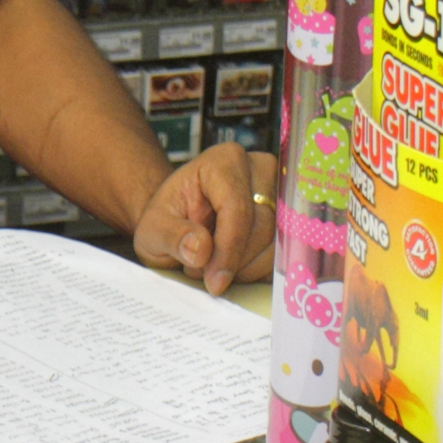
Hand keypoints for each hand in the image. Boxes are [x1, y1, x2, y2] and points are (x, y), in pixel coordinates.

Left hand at [133, 144, 278, 295]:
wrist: (182, 222)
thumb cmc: (169, 219)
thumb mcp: (153, 229)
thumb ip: (172, 236)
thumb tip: (200, 250)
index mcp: (224, 162)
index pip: (237, 209)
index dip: (227, 250)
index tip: (214, 281)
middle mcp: (259, 170)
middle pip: (262, 228)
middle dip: (233, 261)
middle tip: (202, 273)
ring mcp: (280, 193)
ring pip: (276, 245)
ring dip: (246, 268)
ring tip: (213, 267)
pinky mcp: (289, 219)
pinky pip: (283, 255)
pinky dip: (258, 270)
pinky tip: (234, 268)